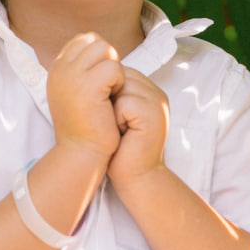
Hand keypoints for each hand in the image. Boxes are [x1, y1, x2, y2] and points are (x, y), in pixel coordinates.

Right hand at [46, 33, 124, 162]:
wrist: (81, 152)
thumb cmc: (85, 124)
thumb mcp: (77, 91)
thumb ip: (83, 68)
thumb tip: (101, 47)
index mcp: (57, 68)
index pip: (84, 40)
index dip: (99, 56)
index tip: (101, 81)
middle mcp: (60, 68)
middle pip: (95, 41)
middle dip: (108, 60)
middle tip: (108, 86)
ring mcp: (71, 75)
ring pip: (105, 49)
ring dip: (114, 69)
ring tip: (110, 92)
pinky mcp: (87, 86)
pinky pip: (113, 67)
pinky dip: (119, 81)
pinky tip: (112, 99)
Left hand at [107, 68, 169, 189]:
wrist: (136, 177)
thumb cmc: (121, 148)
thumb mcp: (118, 114)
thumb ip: (115, 93)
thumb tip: (92, 73)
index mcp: (148, 90)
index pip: (120, 72)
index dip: (107, 93)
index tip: (111, 116)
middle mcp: (156, 93)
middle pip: (121, 77)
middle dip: (110, 100)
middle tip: (117, 125)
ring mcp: (157, 102)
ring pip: (122, 88)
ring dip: (113, 109)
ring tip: (120, 129)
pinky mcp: (153, 114)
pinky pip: (125, 103)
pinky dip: (118, 119)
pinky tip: (123, 133)